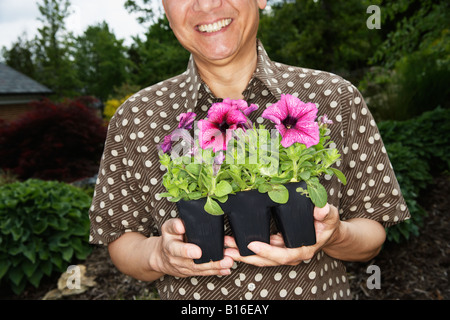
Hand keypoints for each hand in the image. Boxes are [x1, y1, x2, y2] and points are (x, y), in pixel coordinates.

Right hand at [150, 218, 233, 276]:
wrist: (162, 256)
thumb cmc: (169, 238)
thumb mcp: (168, 229)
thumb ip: (174, 225)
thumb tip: (182, 225)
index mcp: (170, 246)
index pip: (176, 249)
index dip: (187, 251)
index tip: (198, 252)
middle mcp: (176, 260)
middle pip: (193, 263)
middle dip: (210, 262)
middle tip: (224, 259)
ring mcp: (184, 268)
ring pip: (201, 269)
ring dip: (216, 266)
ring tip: (228, 262)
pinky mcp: (191, 272)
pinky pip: (204, 272)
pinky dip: (216, 271)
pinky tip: (226, 269)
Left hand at [224, 204, 340, 266]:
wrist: (328, 231)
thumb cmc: (328, 224)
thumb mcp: (330, 216)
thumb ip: (326, 213)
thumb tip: (321, 209)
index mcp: (303, 250)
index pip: (283, 255)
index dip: (267, 251)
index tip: (252, 245)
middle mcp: (291, 254)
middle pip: (266, 260)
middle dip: (246, 256)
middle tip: (228, 251)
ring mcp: (283, 251)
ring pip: (260, 257)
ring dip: (242, 253)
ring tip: (225, 248)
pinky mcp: (277, 246)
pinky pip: (260, 250)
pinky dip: (246, 248)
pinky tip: (233, 244)